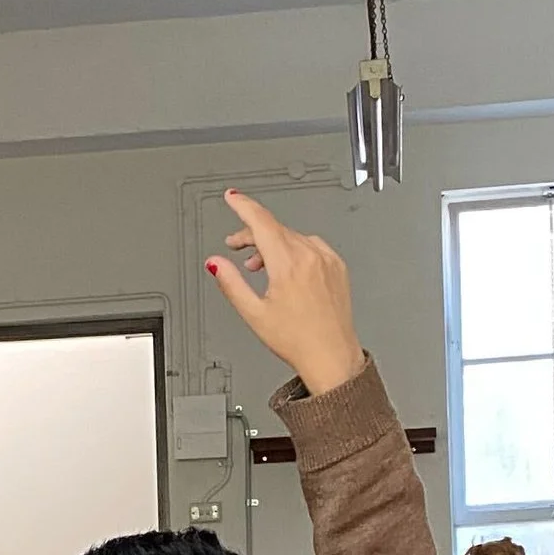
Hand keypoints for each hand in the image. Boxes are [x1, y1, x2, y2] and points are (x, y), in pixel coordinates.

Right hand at [205, 192, 364, 391]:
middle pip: (274, 229)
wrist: (332, 356)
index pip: (261, 221)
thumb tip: (216, 263)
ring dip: (272, 244)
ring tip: (260, 266)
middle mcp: (310, 256)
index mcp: (288, 264)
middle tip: (236, 246)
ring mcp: (327, 259)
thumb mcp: (254, 313)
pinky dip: (294, 249)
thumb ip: (231, 283)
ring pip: (292, 236)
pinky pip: (311, 245)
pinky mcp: (337, 266)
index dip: (243, 206)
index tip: (233, 197)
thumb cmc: (299, 341)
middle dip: (252, 234)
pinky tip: (286, 269)